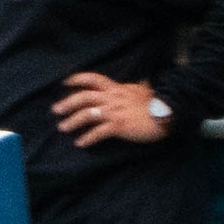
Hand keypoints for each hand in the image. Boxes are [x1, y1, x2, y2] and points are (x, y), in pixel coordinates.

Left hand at [51, 73, 166, 147]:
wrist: (167, 115)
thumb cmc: (157, 104)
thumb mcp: (144, 90)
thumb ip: (136, 87)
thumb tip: (141, 82)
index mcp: (117, 89)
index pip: (93, 79)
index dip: (77, 79)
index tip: (65, 83)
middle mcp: (112, 98)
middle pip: (83, 97)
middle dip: (67, 103)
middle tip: (56, 110)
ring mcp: (114, 112)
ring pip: (87, 114)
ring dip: (72, 121)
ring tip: (63, 128)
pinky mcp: (118, 126)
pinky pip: (98, 132)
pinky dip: (87, 138)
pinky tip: (80, 144)